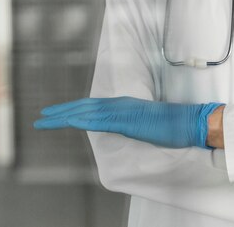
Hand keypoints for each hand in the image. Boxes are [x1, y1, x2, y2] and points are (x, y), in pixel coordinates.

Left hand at [33, 96, 224, 148]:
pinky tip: (68, 121)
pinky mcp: (127, 120)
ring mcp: (123, 111)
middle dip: (62, 111)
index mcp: (125, 106)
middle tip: (42, 116)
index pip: (94, 108)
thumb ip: (132, 124)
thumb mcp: (148, 125)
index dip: (74, 110)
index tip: (57, 114)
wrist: (190, 122)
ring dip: (64, 115)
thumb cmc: (175, 125)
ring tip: (46, 119)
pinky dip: (81, 119)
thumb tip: (122, 128)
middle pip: (85, 106)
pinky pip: (99, 120)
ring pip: (87, 111)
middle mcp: (121, 104)